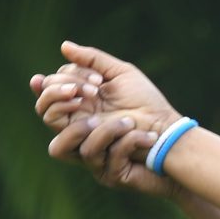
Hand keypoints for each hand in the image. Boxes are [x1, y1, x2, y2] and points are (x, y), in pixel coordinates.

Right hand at [29, 41, 181, 195]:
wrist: (173, 134)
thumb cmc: (148, 103)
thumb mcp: (122, 75)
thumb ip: (93, 61)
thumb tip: (64, 46)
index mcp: (79, 109)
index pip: (48, 97)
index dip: (49, 88)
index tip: (64, 79)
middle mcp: (79, 132)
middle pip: (46, 117)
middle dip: (61, 97)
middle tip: (94, 90)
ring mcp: (91, 155)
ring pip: (60, 147)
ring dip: (87, 127)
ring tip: (118, 116)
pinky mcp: (108, 173)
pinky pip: (97, 156)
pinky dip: (119, 138)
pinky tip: (136, 128)